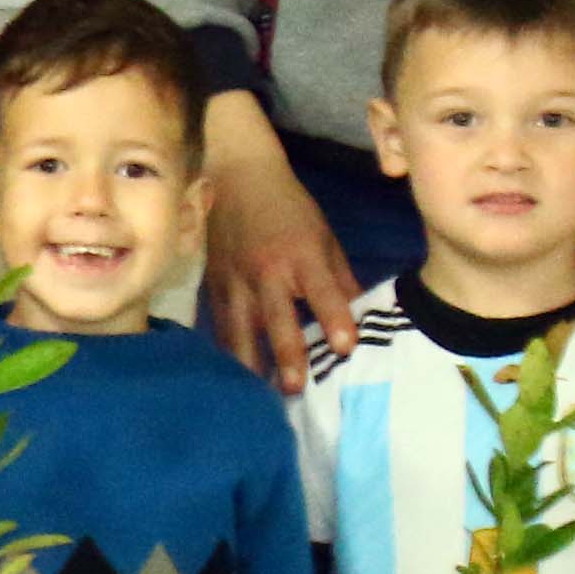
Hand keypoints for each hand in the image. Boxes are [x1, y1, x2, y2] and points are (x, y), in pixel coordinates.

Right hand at [197, 98, 362, 393]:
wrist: (234, 176)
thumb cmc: (288, 208)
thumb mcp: (323, 236)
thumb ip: (340, 279)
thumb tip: (362, 316)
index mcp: (300, 254)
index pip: (321, 291)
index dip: (334, 318)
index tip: (345, 347)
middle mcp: (265, 270)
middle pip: (276, 318)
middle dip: (286, 354)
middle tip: (296, 389)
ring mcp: (234, 280)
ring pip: (239, 330)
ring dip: (249, 364)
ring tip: (258, 397)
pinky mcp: (212, 286)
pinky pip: (219, 326)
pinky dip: (227, 352)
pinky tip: (233, 378)